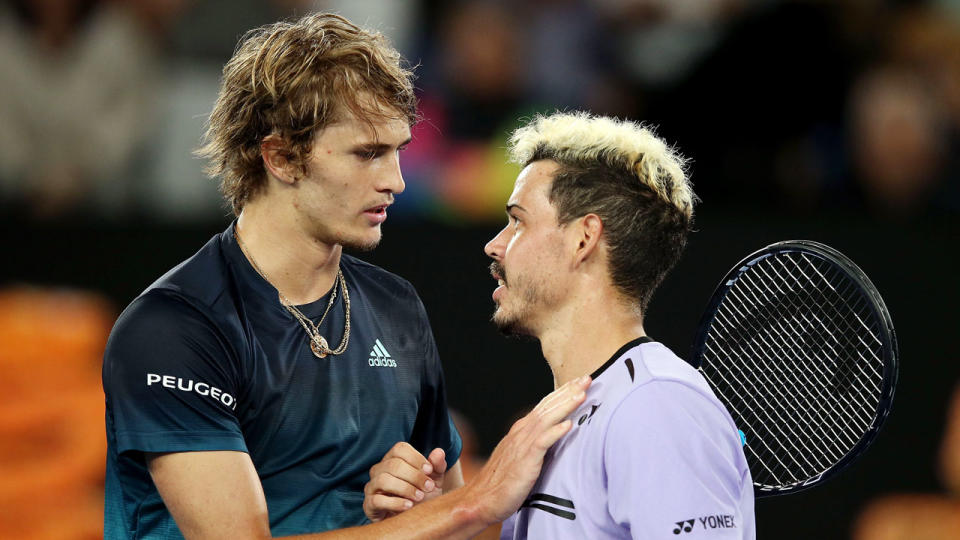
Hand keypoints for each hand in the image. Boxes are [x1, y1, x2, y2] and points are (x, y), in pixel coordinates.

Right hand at [363, 443, 447, 521]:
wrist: (414, 521)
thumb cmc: (423, 497)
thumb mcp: (434, 481)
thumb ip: (437, 466)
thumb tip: (439, 452)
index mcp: (393, 459)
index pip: (400, 449)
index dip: (416, 458)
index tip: (430, 470)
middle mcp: (379, 470)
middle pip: (393, 464)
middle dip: (414, 476)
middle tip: (428, 487)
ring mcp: (372, 487)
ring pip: (383, 480)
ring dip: (405, 488)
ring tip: (420, 497)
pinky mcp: (369, 505)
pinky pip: (377, 500)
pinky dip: (395, 502)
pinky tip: (409, 506)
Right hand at [464, 375, 590, 523]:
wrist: (481, 499)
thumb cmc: (501, 481)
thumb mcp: (520, 456)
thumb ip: (534, 443)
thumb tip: (551, 435)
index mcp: (521, 430)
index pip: (544, 406)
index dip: (562, 393)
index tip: (578, 383)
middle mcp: (521, 432)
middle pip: (547, 406)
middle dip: (568, 391)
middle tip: (587, 378)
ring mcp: (522, 445)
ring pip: (546, 419)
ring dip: (564, 406)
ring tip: (581, 394)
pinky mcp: (525, 460)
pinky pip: (542, 442)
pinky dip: (555, 432)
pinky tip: (568, 425)